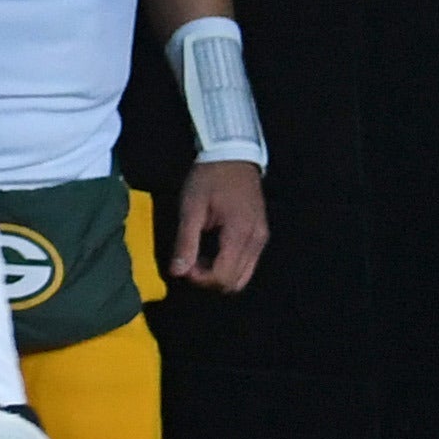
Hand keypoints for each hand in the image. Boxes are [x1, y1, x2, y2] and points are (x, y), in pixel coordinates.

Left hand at [170, 161, 268, 291]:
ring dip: (219, 275)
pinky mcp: (260, 235)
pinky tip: (212, 251)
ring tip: (200, 257)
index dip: (200, 278)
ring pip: (243, 277)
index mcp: (239, 232)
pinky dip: (229, 266)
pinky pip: (247, 264)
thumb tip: (177, 272)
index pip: (222, 276)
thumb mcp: (191, 207)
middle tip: (190, 262)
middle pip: (234, 282)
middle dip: (209, 279)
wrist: (232, 155)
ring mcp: (261, 238)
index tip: (184, 264)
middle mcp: (256, 240)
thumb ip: (186, 241)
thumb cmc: (209, 178)